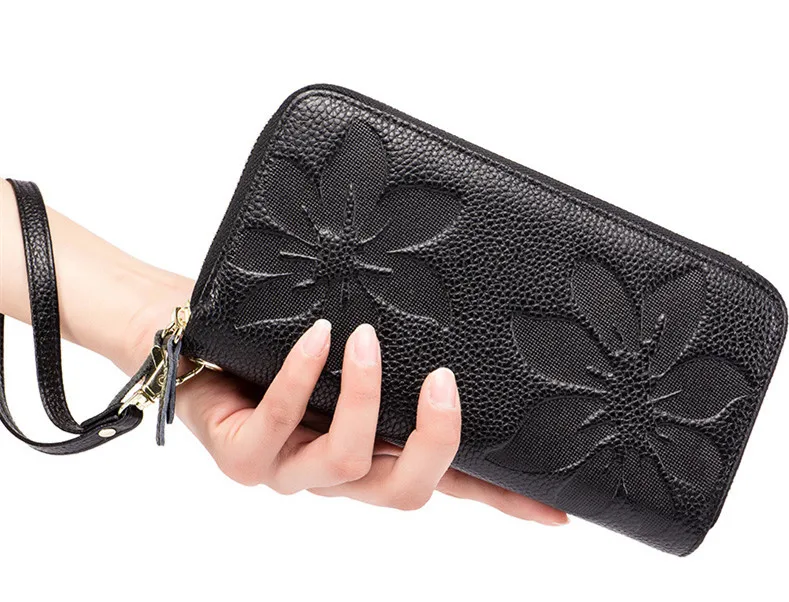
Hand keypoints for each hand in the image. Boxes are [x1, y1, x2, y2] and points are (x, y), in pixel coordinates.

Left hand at [173, 319, 568, 524]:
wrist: (195, 343)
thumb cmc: (277, 348)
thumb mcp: (353, 358)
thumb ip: (396, 366)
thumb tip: (457, 335)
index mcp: (373, 454)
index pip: (446, 482)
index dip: (499, 501)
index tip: (554, 510)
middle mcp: (337, 474)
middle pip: (404, 493)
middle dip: (434, 440)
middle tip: (441, 380)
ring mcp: (289, 471)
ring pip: (344, 460)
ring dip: (362, 395)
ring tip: (363, 340)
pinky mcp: (243, 457)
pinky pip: (280, 422)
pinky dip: (304, 376)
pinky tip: (317, 338)